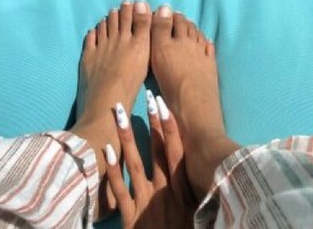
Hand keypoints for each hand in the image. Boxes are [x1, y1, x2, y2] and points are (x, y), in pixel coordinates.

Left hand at [105, 95, 196, 228]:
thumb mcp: (196, 217)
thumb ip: (199, 196)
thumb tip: (206, 175)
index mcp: (182, 192)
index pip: (178, 153)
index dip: (171, 127)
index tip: (165, 105)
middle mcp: (165, 193)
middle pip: (159, 152)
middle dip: (154, 123)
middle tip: (149, 97)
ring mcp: (147, 204)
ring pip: (136, 164)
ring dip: (128, 138)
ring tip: (119, 114)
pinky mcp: (131, 219)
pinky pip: (120, 191)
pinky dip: (113, 170)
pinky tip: (106, 150)